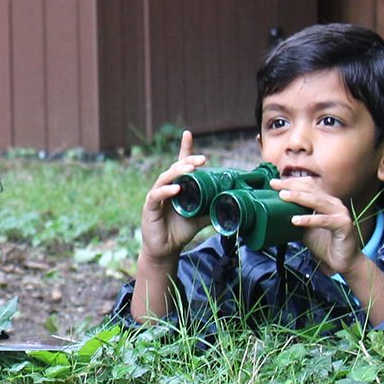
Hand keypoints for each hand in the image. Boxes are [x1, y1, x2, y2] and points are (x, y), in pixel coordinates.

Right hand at [139, 131, 208, 263]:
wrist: (166, 249)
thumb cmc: (181, 230)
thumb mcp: (200, 218)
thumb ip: (212, 209)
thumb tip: (233, 203)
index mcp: (178, 186)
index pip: (180, 163)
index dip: (184, 148)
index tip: (188, 133)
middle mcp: (166, 187)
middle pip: (175, 168)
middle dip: (188, 161)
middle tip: (202, 160)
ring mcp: (156, 196)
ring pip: (165, 178)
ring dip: (178, 172)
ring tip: (190, 169)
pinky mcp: (150, 207)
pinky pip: (157, 196)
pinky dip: (166, 191)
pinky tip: (176, 189)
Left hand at [272, 180, 383, 324]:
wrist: (344, 262)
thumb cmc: (325, 244)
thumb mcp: (306, 228)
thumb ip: (296, 217)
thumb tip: (274, 212)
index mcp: (326, 200)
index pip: (308, 186)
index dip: (291, 182)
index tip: (274, 182)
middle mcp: (334, 203)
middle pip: (310, 190)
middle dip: (291, 186)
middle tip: (274, 185)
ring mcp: (340, 212)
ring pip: (316, 201)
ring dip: (298, 197)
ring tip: (282, 196)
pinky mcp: (343, 225)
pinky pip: (323, 220)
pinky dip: (309, 219)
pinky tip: (295, 220)